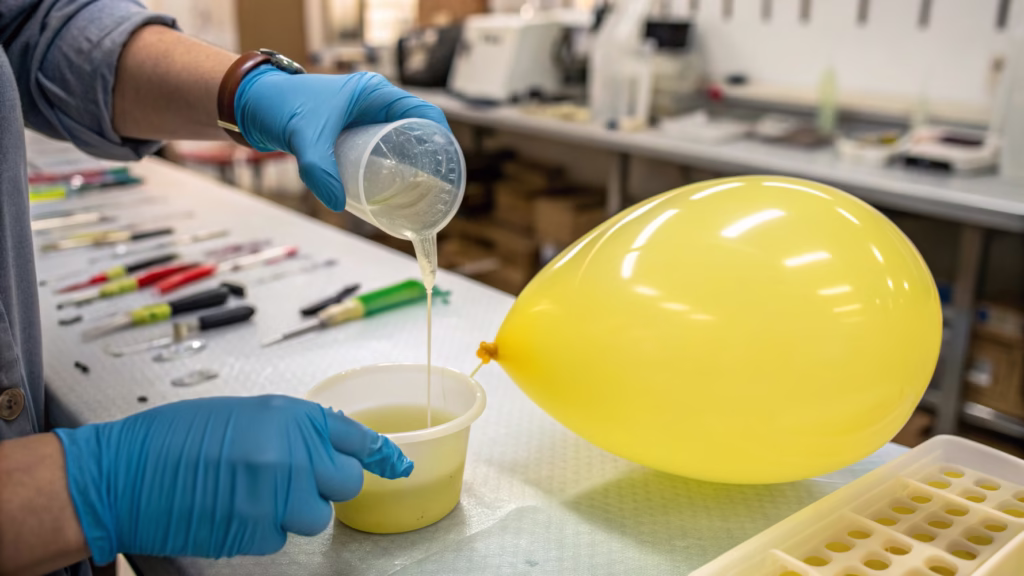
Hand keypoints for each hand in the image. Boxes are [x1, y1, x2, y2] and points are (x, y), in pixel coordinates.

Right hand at [55, 395, 411, 562]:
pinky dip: (263, 529)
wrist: (123, 473)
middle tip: (288, 479)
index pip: (355, 437)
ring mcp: (277, 495)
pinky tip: (231, 510)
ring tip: (250, 494)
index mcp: (290, 416)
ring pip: (316, 516)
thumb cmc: (173, 437)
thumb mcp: (244, 414)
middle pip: (344, 483)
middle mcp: (292, 452)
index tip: (399, 466)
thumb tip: (323, 447)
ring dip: (292, 511)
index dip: (381, 455)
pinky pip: (281, 537)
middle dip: (323, 484)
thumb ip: (292, 429)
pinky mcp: (258, 531)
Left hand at [234, 69, 449, 210]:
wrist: (254, 105)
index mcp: (374, 93)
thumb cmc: (281, 108)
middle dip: (430, 156)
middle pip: (417, 129)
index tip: (447, 165)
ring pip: (402, 140)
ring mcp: (365, 119)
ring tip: (422, 193)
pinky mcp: (354, 133)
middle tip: (437, 187)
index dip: (440, 137)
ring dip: (414, 163)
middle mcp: (375, 103)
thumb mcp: (304, 137)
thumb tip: (338, 204)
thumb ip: (318, 169)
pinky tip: (397, 188)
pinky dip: (395, 165)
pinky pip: (385, 149)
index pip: (422, 111)